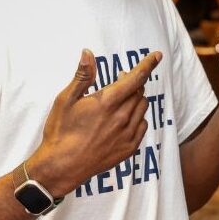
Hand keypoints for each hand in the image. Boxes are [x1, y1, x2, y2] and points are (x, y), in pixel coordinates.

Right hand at [28, 49, 159, 196]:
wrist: (62, 166)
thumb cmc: (61, 131)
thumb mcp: (65, 100)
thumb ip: (82, 76)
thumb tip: (88, 53)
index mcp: (107, 102)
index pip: (136, 78)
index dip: (148, 64)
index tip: (157, 55)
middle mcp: (122, 117)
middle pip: (139, 92)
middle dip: (132, 82)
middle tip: (118, 81)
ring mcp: (127, 134)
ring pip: (142, 107)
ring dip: (135, 99)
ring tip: (119, 101)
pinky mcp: (129, 148)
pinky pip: (142, 126)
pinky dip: (137, 118)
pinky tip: (123, 120)